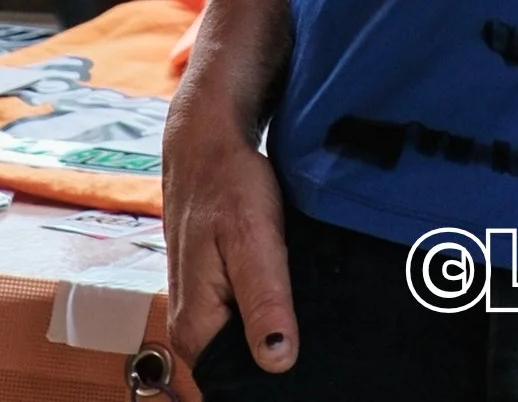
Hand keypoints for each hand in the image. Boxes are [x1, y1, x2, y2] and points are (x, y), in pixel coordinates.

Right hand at [164, 84, 298, 376]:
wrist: (207, 141)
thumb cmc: (228, 183)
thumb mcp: (253, 238)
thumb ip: (264, 301)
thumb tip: (277, 362)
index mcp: (196, 327)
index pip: (235, 385)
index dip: (275, 382)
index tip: (315, 369)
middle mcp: (192, 326)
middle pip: (240, 368)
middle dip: (280, 358)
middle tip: (325, 338)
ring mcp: (201, 308)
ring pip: (244, 342)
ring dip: (278, 333)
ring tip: (317, 319)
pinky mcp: (213, 290)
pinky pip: (244, 318)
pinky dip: (271, 311)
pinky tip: (298, 299)